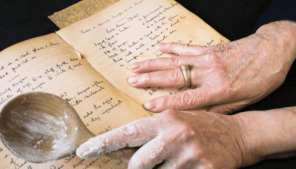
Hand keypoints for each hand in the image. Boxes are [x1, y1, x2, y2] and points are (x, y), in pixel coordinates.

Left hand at [76, 110, 246, 168]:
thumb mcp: (175, 121)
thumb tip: (123, 148)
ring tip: (180, 159)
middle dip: (140, 166)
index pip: (127, 132)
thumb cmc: (202, 127)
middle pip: (138, 164)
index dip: (102, 143)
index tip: (84, 151)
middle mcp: (175, 135)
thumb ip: (151, 133)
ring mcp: (189, 155)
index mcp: (165, 120)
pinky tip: (191, 164)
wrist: (239, 134)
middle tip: (157, 159)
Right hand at [128, 21, 295, 113]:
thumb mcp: (243, 102)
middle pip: (174, 77)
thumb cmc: (261, 79)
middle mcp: (209, 73)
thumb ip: (219, 110)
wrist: (273, 51)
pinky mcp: (208, 49)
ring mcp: (207, 58)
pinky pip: (186, 47)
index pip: (186, 99)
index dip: (166, 103)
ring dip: (153, 63)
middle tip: (131, 80)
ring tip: (135, 65)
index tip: (148, 104)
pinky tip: (157, 47)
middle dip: (150, 79)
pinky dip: (171, 47)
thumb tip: (198, 117)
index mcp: (218, 90)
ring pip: (175, 61)